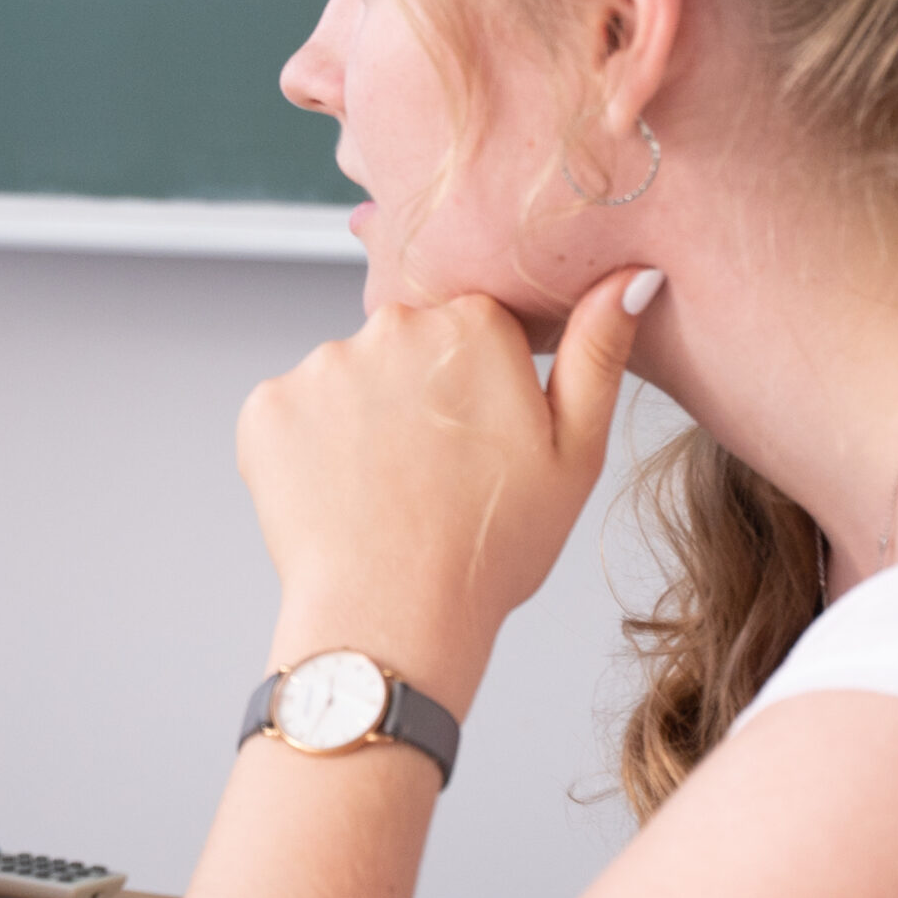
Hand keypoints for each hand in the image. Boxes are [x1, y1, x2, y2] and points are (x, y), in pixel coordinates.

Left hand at [235, 267, 659, 715]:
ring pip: (347, 380)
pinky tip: (338, 495)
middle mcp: (390, 326)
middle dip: (416, 392)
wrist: (392, 620)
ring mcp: (321, 364)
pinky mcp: (266, 406)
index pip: (472, 327)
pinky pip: (292, 414)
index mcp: (472, 326)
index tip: (479, 438)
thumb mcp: (575, 455)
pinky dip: (308, 449)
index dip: (479, 385)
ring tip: (386, 489)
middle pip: (405, 345)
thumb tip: (631, 277)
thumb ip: (598, 353)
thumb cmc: (490, 548)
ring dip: (361, 420)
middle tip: (433, 471)